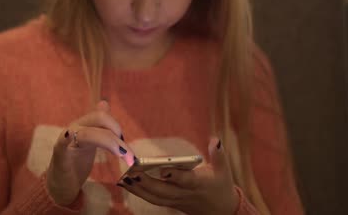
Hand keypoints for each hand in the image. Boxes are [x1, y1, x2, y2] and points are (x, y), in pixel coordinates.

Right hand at [46, 100, 134, 205]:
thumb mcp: (91, 142)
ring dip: (110, 143)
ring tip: (124, 156)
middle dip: (117, 134)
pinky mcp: (59, 155)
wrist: (59, 184)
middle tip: (129, 155)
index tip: (126, 145)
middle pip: (98, 118)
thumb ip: (100, 127)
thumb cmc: (76, 164)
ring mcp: (66, 140)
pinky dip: (66, 138)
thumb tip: (104, 103)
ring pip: (88, 133)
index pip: (103, 115)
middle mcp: (76, 128)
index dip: (116, 126)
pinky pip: (62, 143)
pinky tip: (70, 135)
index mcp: (85, 125)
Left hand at [118, 137, 238, 214]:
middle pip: (164, 191)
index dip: (175, 175)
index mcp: (198, 184)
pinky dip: (139, 192)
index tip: (164, 169)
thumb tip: (215, 139)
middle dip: (147, 183)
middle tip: (132, 172)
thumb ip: (218, 154)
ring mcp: (176, 200)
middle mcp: (185, 194)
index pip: (186, 180)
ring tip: (123, 178)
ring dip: (138, 189)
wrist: (221, 211)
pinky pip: (153, 199)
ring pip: (155, 197)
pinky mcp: (171, 202)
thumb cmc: (221, 186)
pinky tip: (127, 183)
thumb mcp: (223, 170)